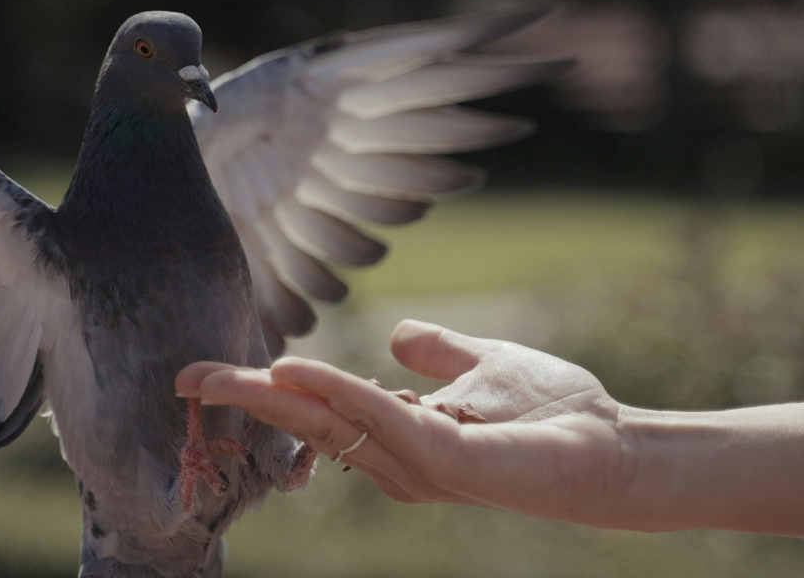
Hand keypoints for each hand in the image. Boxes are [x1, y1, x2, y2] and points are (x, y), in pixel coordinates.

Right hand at [176, 320, 639, 527]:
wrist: (616, 445)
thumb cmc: (556, 412)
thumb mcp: (481, 364)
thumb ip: (437, 354)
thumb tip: (399, 335)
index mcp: (397, 436)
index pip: (318, 410)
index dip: (266, 390)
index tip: (209, 371)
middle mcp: (397, 460)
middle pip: (308, 425)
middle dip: (246, 401)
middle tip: (186, 377)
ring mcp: (419, 467)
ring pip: (331, 426)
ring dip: (276, 398)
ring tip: (220, 376)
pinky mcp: (448, 464)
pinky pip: (380, 423)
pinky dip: (336, 395)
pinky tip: (296, 373)